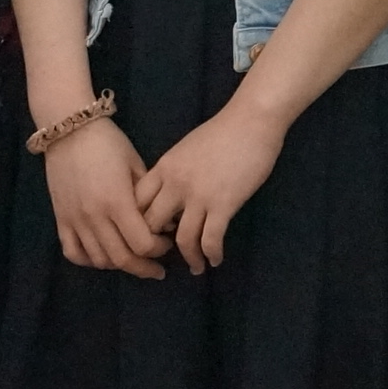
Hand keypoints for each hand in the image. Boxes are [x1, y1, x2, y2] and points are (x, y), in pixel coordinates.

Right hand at [38, 115, 164, 277]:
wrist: (68, 128)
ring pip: (99, 260)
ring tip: (131, 257)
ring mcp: (75, 220)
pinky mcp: (61, 218)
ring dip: (119, 264)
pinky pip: (73, 252)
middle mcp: (95, 216)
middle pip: (122, 259)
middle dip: (144, 267)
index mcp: (117, 201)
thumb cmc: (108, 143)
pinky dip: (89, 260)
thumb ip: (149, 198)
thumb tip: (165, 224)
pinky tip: (102, 255)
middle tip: (157, 266)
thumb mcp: (136, 165)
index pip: (142, 244)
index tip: (166, 241)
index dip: (159, 249)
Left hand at [135, 103, 283, 274]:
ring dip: (189, 257)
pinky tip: (215, 259)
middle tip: (169, 257)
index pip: (137, 202)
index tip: (151, 234)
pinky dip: (211, 254)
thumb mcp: (185, 150)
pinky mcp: (223, 204)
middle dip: (158, 245)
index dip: (139, 222)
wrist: (250, 122)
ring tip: (196, 266)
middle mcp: (175, 183)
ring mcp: (198, 195)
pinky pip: (211, 239)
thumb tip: (170, 197)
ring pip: (182, 238)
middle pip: (152, 224)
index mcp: (164, 167)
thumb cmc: (221, 133)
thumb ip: (174, 172)